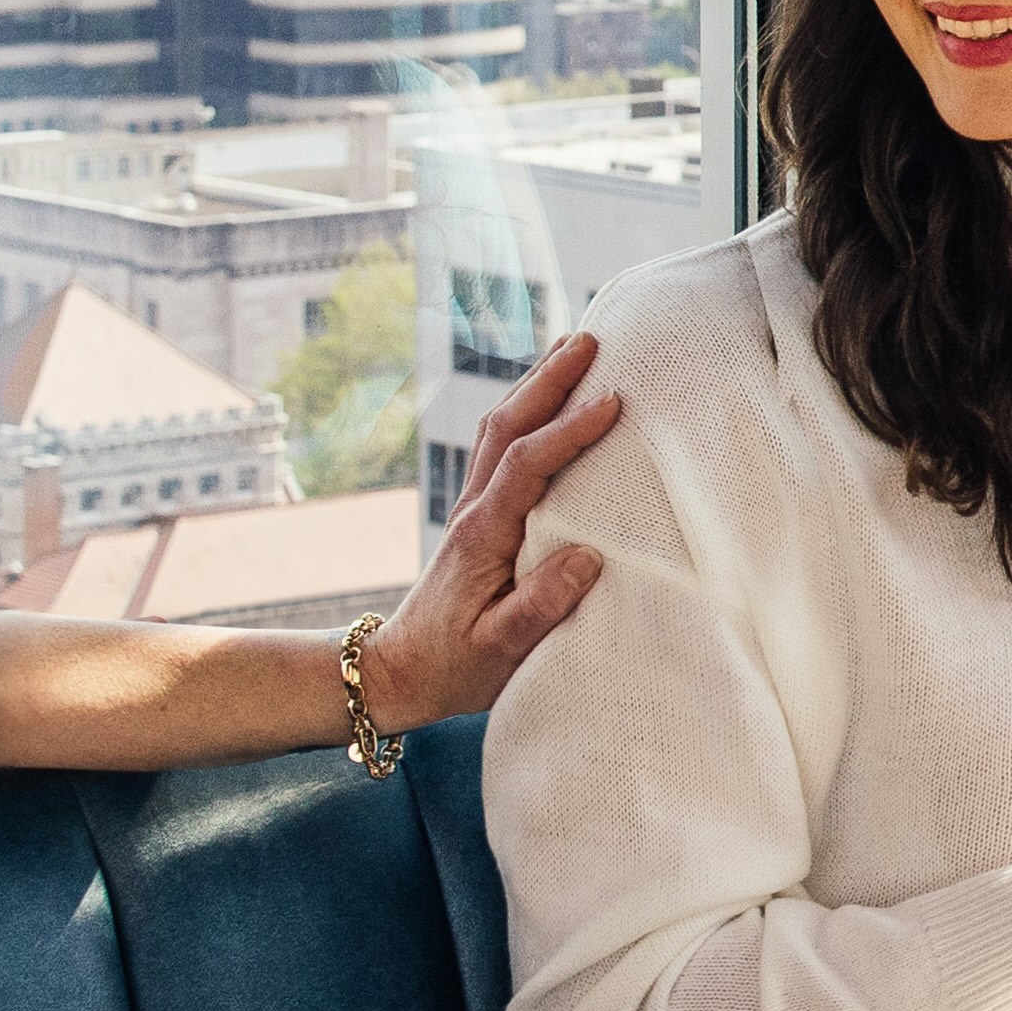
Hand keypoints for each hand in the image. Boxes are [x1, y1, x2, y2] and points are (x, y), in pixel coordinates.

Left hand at [346, 336, 620, 727]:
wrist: (400, 672)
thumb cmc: (453, 667)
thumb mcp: (500, 651)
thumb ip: (539, 607)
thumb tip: (587, 557)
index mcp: (483, 536)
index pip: (527, 466)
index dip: (568, 431)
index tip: (612, 402)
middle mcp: (475, 511)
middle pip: (508, 426)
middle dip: (548, 379)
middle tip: (589, 338)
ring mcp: (473, 509)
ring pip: (500, 428)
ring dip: (535, 384)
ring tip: (571, 345)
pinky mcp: (478, 516)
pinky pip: (502, 447)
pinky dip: (526, 410)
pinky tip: (546, 398)